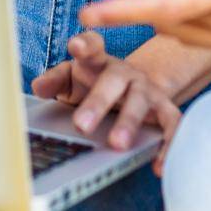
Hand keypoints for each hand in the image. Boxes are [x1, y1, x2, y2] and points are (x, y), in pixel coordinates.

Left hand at [32, 33, 180, 172]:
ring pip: (141, 102)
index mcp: (98, 62)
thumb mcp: (71, 79)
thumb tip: (39, 87)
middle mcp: (125, 72)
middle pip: (114, 81)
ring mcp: (146, 90)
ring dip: (130, 122)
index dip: (85, 44)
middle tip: (81, 125)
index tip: (76, 46)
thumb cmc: (93, 83)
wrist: (131, 87)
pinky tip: (158, 166)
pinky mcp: (164, 109)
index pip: (92, 46)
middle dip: (98, 102)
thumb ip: (55, 81)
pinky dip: (168, 145)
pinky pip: (171, 125)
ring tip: (116, 145)